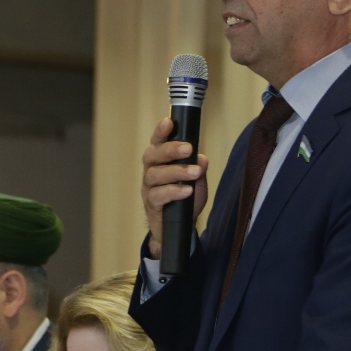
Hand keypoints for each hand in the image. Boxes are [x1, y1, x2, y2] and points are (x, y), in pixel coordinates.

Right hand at [141, 118, 209, 258]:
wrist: (178, 228)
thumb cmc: (185, 199)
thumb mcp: (197, 182)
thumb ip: (198, 169)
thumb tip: (201, 158)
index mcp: (160, 161)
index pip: (158, 142)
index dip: (161, 131)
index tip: (168, 122)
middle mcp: (151, 171)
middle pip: (152, 155)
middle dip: (170, 150)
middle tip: (188, 149)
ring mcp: (148, 188)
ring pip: (155, 175)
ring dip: (176, 171)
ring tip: (193, 173)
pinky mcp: (151, 204)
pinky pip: (158, 195)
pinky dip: (173, 191)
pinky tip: (186, 191)